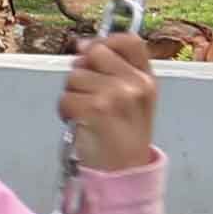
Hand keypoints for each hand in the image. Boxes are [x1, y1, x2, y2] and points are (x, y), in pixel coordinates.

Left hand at [59, 29, 160, 170]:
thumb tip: (81, 45)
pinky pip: (65, 97)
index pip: (129, 40)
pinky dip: (65, 111)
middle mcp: (135, 84)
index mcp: (147, 78)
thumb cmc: (123, 136)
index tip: (94, 57)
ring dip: (72, 95)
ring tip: (87, 115)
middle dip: (82, 72)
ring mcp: (116, 95)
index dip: (106, 43)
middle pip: (93, 54)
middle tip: (89, 96)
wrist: (125, 172)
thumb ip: (113, 70)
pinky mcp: (94, 109)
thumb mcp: (133, 100)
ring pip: (74, 76)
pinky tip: (79, 124)